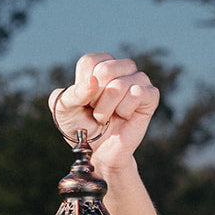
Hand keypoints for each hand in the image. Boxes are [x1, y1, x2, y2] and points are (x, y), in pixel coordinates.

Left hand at [50, 54, 159, 172]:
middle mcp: (121, 68)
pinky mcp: (150, 95)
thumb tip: (92, 82)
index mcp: (99, 65)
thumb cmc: (81, 128)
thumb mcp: (63, 111)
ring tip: (107, 118)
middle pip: (105, 70)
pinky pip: (137, 93)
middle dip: (95, 98)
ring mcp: (138, 79)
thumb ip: (71, 94)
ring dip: (107, 109)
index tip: (84, 101)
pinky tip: (123, 116)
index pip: (90, 62)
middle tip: (97, 111)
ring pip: (120, 84)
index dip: (83, 87)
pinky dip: (124, 110)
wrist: (98, 152)